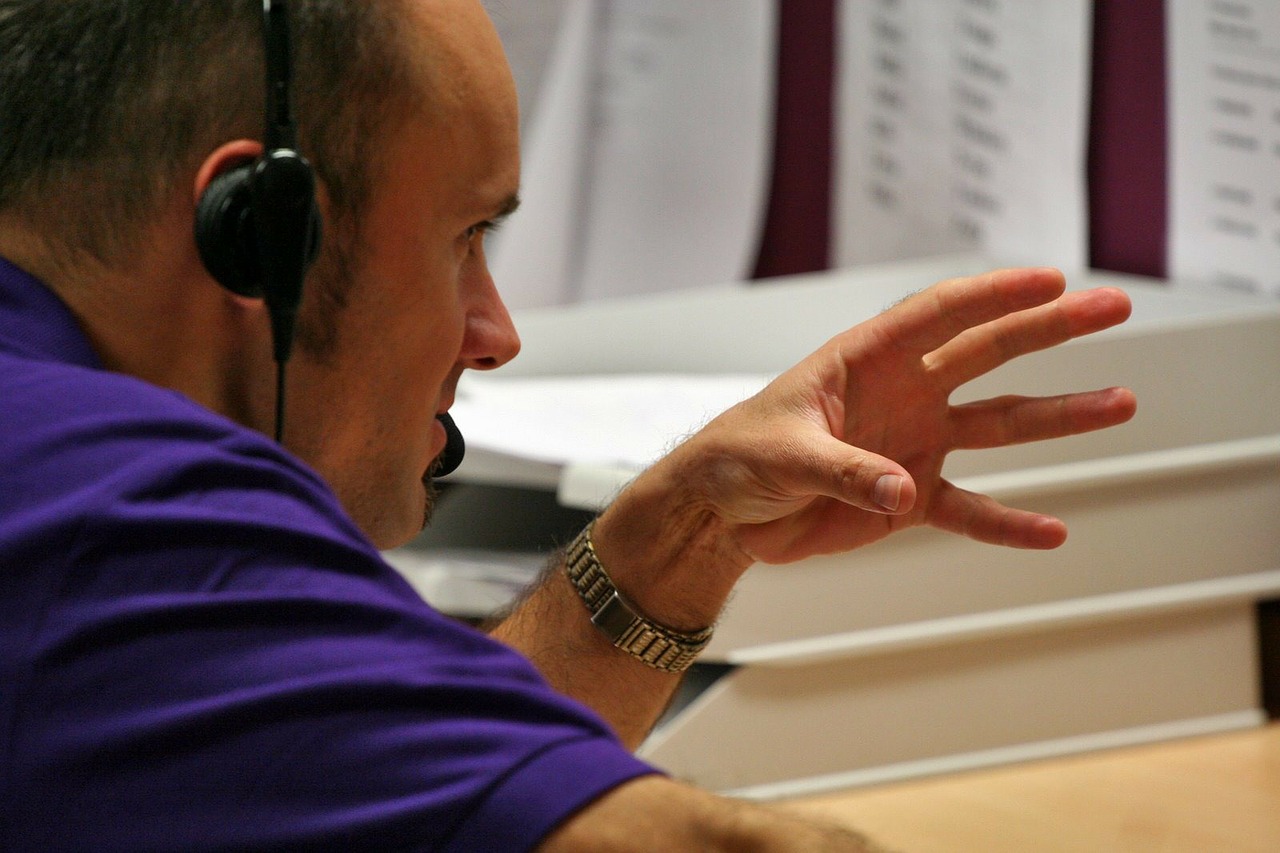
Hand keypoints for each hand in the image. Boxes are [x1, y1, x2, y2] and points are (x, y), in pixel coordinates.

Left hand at [679, 267, 1135, 563]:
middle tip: (1113, 309)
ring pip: (997, 423)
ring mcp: (912, 443)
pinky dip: (1007, 522)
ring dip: (1056, 416)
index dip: (993, 294)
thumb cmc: (739, 458)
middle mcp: (902, 393)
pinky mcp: (907, 499)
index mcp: (866, 360)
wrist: (723, 512)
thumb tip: (902, 489)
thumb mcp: (782, 455)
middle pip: (988, 352)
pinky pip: (969, 509)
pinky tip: (1052, 530)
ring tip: (1118, 404)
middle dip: (1050, 329)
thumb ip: (843, 470)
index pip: (937, 315)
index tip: (1051, 280)